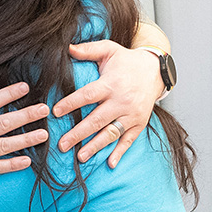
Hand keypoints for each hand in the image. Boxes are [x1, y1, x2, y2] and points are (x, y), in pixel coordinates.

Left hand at [53, 41, 162, 166]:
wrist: (156, 71)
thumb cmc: (126, 61)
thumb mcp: (109, 50)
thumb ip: (88, 49)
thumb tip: (66, 47)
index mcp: (111, 84)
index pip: (88, 95)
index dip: (71, 103)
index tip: (55, 112)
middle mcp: (122, 101)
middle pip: (97, 119)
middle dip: (79, 133)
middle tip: (62, 144)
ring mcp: (132, 114)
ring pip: (111, 133)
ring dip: (96, 146)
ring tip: (80, 156)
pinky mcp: (139, 123)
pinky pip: (129, 140)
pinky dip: (120, 152)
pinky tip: (110, 164)